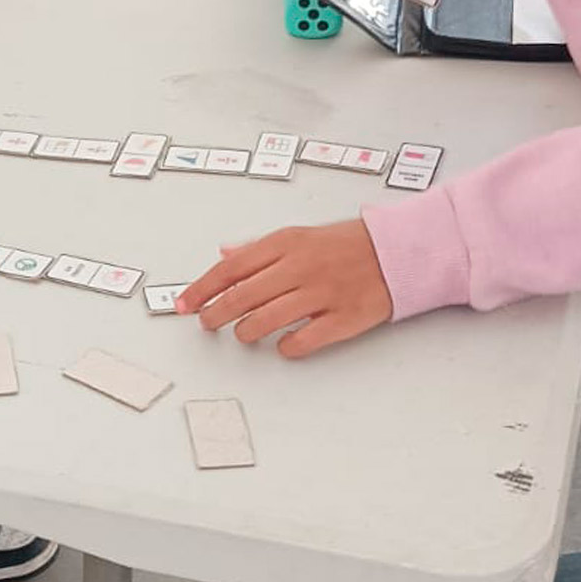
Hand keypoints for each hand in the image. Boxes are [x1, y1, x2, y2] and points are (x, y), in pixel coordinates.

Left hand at [176, 220, 392, 357]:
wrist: (398, 251)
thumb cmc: (344, 243)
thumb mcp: (298, 234)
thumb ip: (258, 247)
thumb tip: (224, 254)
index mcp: (285, 243)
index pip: (230, 268)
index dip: (202, 288)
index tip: (185, 304)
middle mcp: (301, 266)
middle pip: (242, 296)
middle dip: (216, 314)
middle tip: (206, 323)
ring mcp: (322, 293)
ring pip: (266, 319)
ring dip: (245, 332)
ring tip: (242, 334)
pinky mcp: (344, 318)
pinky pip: (304, 340)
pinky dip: (286, 346)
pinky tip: (281, 344)